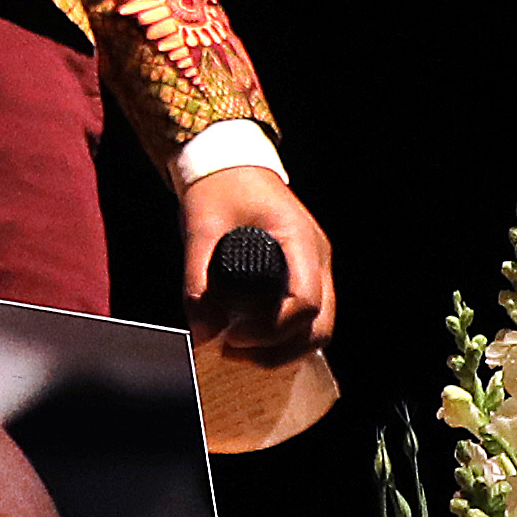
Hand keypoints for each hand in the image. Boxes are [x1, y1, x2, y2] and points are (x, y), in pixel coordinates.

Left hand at [180, 161, 335, 367]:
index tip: (231, 336)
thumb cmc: (220, 189)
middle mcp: (317, 258)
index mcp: (298, 240)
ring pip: (319, 330)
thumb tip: (202, 335)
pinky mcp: (306, 276)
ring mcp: (317, 268)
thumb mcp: (199, 230)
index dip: (269, 331)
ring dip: (283, 351)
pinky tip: (250, 340)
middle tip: (232, 352)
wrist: (231, 164)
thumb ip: (196, 284)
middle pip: (320, 327)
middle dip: (278, 351)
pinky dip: (285, 340)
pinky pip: (308, 321)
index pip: (304, 302)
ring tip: (237, 350)